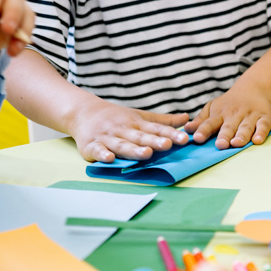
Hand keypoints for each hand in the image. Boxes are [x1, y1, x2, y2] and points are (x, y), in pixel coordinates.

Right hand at [67, 98, 188, 162]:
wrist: (83, 112)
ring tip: (146, 154)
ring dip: (134, 150)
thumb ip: (164, 121)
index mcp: (137, 124)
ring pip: (122, 145)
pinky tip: (110, 158)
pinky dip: (102, 154)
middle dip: (155, 141)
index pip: (156, 129)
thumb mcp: (141, 116)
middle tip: (168, 145)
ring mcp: (108, 137)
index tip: (184, 139)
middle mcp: (124, 130)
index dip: (170, 134)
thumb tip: (187, 119)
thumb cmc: (117, 117)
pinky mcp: (91, 145)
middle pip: (141, 137)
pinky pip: (97, 150)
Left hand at [184, 80, 270, 148]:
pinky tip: (257, 140)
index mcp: (220, 114)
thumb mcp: (213, 108)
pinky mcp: (264, 118)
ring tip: (236, 143)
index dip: (203, 130)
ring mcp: (250, 116)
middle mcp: (234, 115)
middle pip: (229, 127)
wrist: (253, 87)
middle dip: (224, 135)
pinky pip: (263, 126)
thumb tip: (186, 130)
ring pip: (245, 127)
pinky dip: (261, 133)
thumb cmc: (229, 103)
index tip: (197, 138)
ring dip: (241, 136)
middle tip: (220, 145)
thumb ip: (201, 121)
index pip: (210, 123)